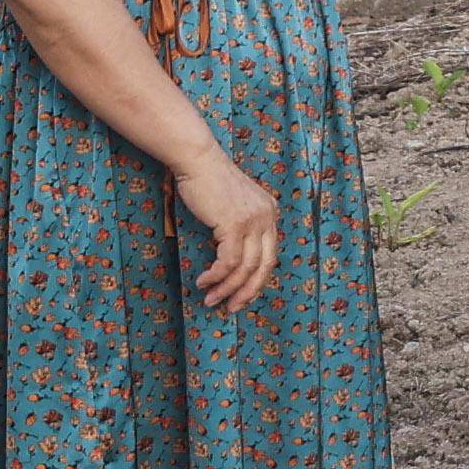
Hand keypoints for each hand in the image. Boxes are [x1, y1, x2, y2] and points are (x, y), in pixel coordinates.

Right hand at [174, 149, 282, 312]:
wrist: (198, 160)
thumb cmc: (208, 182)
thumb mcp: (232, 205)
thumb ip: (239, 226)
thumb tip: (231, 259)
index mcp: (269, 213)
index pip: (270, 255)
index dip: (258, 280)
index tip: (244, 296)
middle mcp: (267, 217)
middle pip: (264, 266)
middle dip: (248, 292)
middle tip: (232, 309)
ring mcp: (253, 221)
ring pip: (245, 268)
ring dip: (226, 288)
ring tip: (211, 300)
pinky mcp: (234, 224)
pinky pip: (228, 261)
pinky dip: (216, 276)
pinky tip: (203, 281)